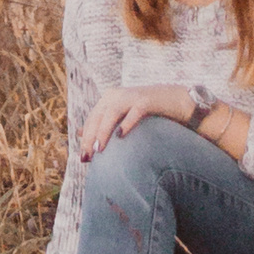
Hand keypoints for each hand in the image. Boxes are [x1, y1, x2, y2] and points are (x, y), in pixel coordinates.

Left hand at [81, 82, 212, 157]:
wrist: (176, 101)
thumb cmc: (147, 112)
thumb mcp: (121, 115)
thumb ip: (101, 123)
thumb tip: (78, 133)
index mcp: (108, 98)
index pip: (92, 119)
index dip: (85, 137)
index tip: (83, 158)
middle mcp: (117, 94)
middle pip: (98, 116)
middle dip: (90, 137)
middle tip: (87, 157)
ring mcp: (131, 96)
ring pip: (111, 112)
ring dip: (103, 131)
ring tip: (99, 149)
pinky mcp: (147, 100)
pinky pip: (135, 111)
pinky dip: (127, 122)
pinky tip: (121, 135)